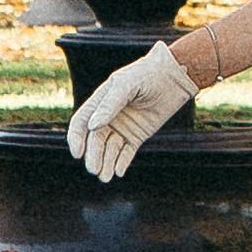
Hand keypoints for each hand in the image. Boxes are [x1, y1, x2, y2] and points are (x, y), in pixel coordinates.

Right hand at [67, 39, 194, 181]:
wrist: (175, 76)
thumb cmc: (148, 74)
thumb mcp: (127, 85)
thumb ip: (110, 104)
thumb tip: (93, 126)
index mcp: (100, 102)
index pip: (81, 123)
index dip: (77, 138)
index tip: (78, 153)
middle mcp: (108, 117)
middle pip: (95, 140)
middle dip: (93, 156)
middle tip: (95, 169)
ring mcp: (123, 127)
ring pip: (109, 149)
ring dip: (106, 163)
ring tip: (106, 176)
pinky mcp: (137, 136)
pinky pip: (126, 153)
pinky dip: (121, 162)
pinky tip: (118, 171)